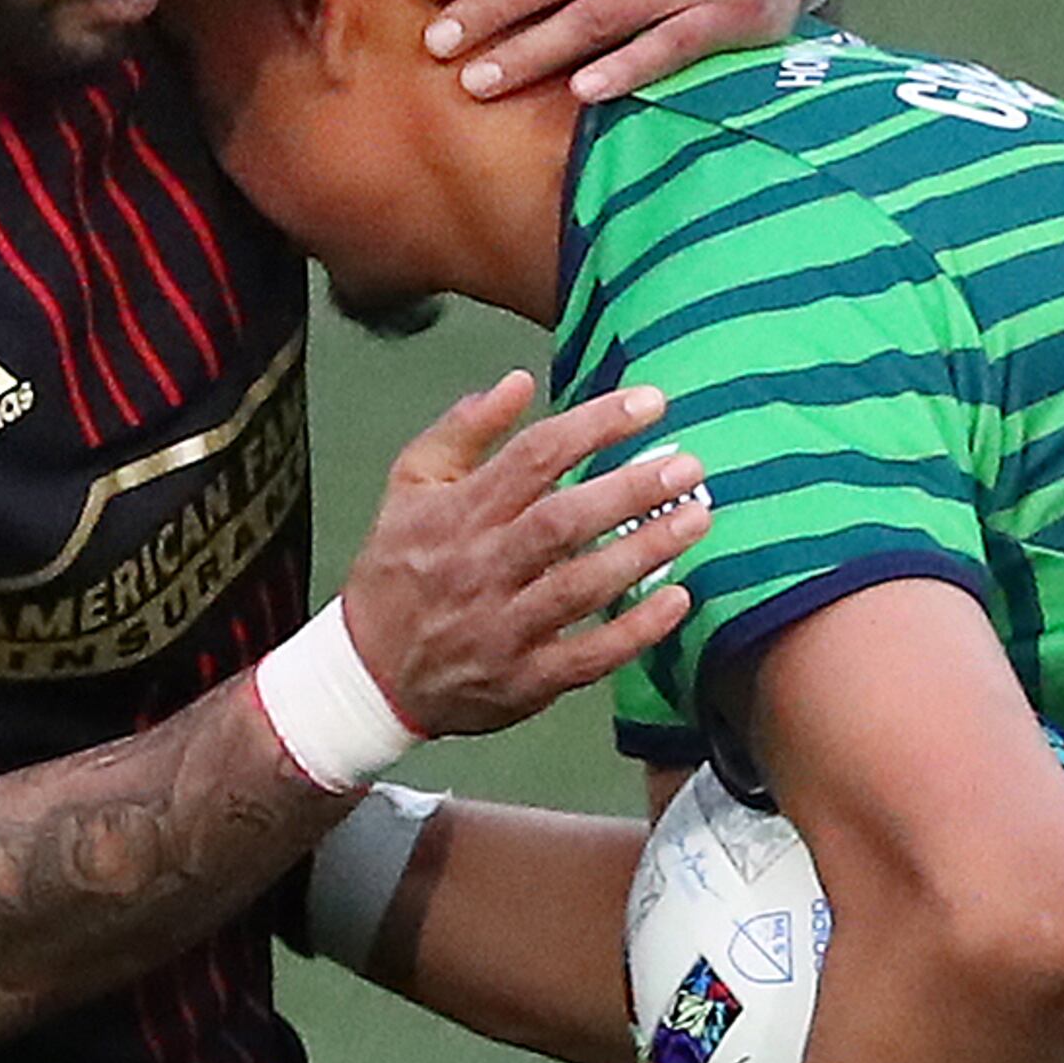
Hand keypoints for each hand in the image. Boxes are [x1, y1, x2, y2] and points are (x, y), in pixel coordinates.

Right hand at [339, 373, 706, 738]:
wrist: (368, 673)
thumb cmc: (398, 570)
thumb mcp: (410, 485)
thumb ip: (463, 430)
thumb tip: (518, 382)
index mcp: (459, 512)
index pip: (535, 456)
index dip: (596, 425)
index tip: (650, 404)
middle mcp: (482, 567)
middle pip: (564, 520)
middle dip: (631, 489)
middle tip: (686, 466)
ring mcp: (503, 627)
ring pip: (580, 585)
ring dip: (644, 551)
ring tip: (695, 518)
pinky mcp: (522, 680)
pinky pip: (586, 656)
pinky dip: (634, 631)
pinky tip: (677, 600)